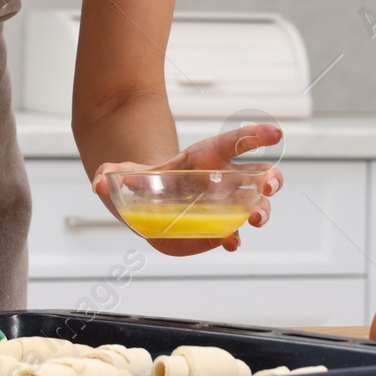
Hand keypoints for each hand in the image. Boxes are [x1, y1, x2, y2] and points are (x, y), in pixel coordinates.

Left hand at [90, 123, 283, 255]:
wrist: (146, 202)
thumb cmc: (147, 181)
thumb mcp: (127, 173)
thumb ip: (113, 174)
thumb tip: (98, 182)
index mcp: (205, 157)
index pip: (234, 142)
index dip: (255, 135)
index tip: (277, 132)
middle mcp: (222, 180)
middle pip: (257, 175)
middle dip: (270, 179)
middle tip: (269, 185)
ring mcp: (224, 205)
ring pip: (255, 205)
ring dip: (261, 211)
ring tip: (256, 219)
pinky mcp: (217, 228)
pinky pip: (234, 232)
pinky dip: (235, 238)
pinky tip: (232, 243)